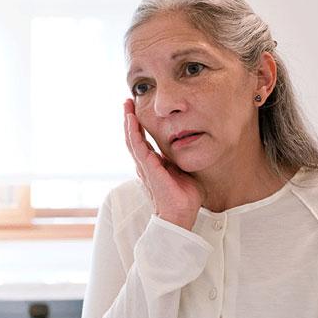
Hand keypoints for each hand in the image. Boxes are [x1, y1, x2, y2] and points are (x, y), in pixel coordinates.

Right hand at [124, 99, 202, 229]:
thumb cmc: (184, 198)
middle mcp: (145, 164)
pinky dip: (133, 132)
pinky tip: (131, 120)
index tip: (138, 112)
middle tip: (128, 102)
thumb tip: (190, 150)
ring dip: (129, 121)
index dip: (139, 127)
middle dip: (130, 119)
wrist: (180, 214)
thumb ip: (181, 160)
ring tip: (126, 106)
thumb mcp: (184, 172)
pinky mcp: (147, 168)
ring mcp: (144, 166)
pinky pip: (137, 146)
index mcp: (154, 165)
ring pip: (132, 139)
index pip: (143, 141)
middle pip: (133, 137)